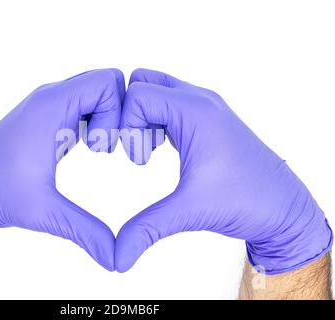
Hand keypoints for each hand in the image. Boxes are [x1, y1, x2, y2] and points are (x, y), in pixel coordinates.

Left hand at [0, 69, 124, 270]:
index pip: (107, 83)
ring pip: (97, 92)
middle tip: (107, 149)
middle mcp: (50, 97)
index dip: (119, 113)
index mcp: (50, 107)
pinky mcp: (49, 117)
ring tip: (98, 149)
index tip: (104, 149)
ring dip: (108, 117)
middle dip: (119, 113)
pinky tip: (90, 147)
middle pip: (107, 83)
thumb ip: (85, 232)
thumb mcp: (44, 214)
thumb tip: (117, 259)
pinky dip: (97, 120)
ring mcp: (49, 105)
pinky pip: (85, 104)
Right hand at [116, 68, 332, 273]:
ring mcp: (204, 107)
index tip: (138, 159)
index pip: (138, 95)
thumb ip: (146, 229)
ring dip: (142, 115)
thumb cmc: (248, 202)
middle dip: (129, 114)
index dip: (125, 126)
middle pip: (143, 81)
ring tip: (149, 150)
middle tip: (138, 148)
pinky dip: (155, 119)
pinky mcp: (205, 118)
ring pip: (155, 89)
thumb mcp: (190, 212)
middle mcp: (200, 101)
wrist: (283, 207)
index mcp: (196, 112)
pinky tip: (160, 146)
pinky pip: (168, 102)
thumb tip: (116, 258)